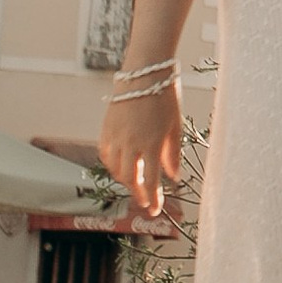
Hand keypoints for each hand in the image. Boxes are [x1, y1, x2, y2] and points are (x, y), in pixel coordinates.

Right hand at [99, 75, 182, 218]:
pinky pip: (105, 155)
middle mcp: (130, 143)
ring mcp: (116, 136)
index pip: (150, 181)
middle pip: (129, 179)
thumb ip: (173, 154)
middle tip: (146, 199)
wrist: (144, 72)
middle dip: (138, 193)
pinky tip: (121, 166)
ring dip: (125, 180)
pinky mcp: (106, 128)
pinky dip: (112, 164)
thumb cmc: (165, 96)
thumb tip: (174, 176)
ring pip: (115, 169)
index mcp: (151, 144)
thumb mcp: (175, 126)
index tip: (155, 210)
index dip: (152, 199)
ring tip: (135, 182)